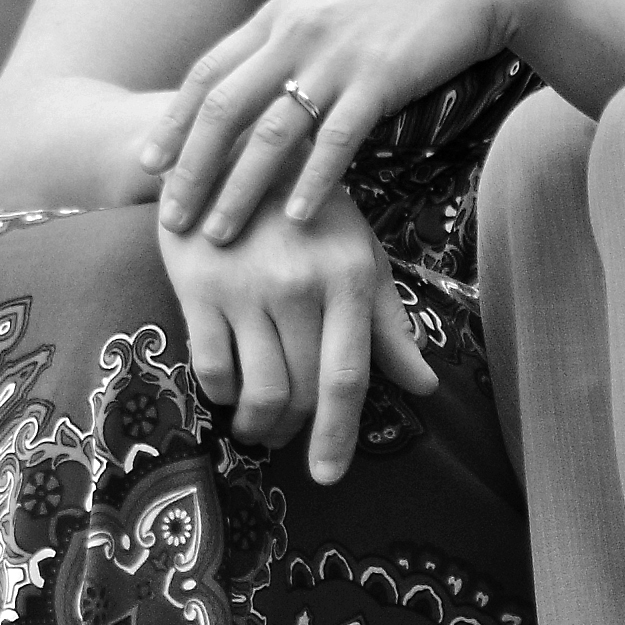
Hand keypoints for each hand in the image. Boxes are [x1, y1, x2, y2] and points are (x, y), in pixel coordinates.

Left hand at [142, 0, 547, 240]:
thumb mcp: (332, 8)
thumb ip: (290, 42)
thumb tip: (256, 85)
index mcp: (278, 14)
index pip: (205, 74)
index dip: (172, 122)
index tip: (147, 165)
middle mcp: (295, 32)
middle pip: (221, 109)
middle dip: (190, 170)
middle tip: (170, 219)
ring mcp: (336, 55)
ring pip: (269, 133)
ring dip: (238, 191)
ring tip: (219, 236)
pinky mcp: (381, 79)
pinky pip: (335, 140)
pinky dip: (310, 182)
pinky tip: (295, 220)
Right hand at [155, 193, 436, 483]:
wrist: (233, 149)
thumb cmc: (310, 211)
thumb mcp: (359, 255)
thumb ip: (389, 324)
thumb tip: (426, 385)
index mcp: (350, 275)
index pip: (348, 376)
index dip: (339, 435)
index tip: (330, 474)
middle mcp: (300, 283)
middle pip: (301, 391)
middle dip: (296, 431)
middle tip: (290, 439)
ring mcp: (246, 285)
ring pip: (258, 389)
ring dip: (259, 424)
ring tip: (259, 427)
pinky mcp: (197, 285)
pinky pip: (211, 367)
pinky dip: (221, 393)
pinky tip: (228, 390)